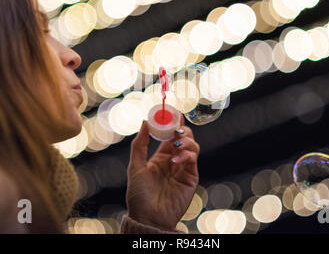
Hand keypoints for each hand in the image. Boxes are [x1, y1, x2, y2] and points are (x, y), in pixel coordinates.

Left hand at [126, 114, 199, 230]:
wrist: (148, 217)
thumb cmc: (139, 195)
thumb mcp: (135, 167)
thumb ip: (140, 144)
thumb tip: (144, 122)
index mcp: (160, 157)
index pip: (169, 135)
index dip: (171, 123)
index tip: (171, 111)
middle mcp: (173, 160)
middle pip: (183, 138)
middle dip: (181, 129)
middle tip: (176, 126)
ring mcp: (183, 168)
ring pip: (192, 145)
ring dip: (186, 140)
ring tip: (177, 143)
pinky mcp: (191, 177)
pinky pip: (193, 159)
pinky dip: (187, 154)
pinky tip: (176, 159)